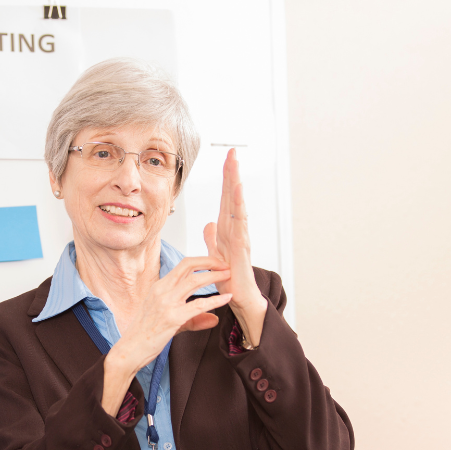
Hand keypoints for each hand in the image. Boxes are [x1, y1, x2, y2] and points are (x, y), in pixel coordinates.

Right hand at [101, 256, 231, 413]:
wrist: (129, 350)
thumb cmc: (145, 335)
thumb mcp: (170, 321)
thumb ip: (194, 319)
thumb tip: (214, 318)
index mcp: (159, 287)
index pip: (183, 265)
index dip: (202, 261)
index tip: (217, 264)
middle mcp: (162, 290)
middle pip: (188, 266)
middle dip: (211, 262)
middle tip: (226, 265)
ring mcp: (166, 303)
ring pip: (194, 281)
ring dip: (214, 276)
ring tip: (228, 276)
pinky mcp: (172, 318)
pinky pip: (198, 305)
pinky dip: (215, 300)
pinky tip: (227, 299)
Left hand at [204, 149, 266, 344]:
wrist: (240, 298)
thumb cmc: (230, 277)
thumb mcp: (216, 253)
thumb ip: (213, 237)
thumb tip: (210, 223)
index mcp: (228, 228)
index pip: (225, 198)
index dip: (225, 179)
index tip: (226, 158)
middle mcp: (236, 229)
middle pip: (232, 196)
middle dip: (232, 174)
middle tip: (232, 151)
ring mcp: (240, 237)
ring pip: (237, 206)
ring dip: (235, 185)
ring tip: (235, 166)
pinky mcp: (240, 247)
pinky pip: (239, 223)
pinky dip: (238, 207)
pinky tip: (236, 192)